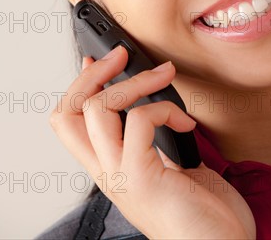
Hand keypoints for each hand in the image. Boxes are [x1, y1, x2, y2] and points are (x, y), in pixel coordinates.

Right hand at [50, 46, 255, 238]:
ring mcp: (120, 176)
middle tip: (121, 56)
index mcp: (111, 167)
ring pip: (97, 109)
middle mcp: (107, 172)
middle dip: (93, 74)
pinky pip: (139, 121)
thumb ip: (154, 139)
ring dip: (134, 81)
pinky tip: (185, 122)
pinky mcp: (141, 177)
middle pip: (68, 113)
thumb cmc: (202, 213)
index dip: (78, 86)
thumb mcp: (169, 166)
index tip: (95, 61)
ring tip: (162, 75)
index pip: (70, 123)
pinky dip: (164, 109)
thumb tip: (155, 103)